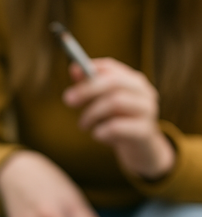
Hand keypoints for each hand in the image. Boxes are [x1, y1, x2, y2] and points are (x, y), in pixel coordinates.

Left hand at [63, 58, 174, 179]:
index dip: (90, 68)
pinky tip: (97, 135)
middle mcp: (144, 92)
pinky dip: (101, 130)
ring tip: (83, 125)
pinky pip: (117, 126)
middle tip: (68, 100)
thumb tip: (74, 69)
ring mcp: (147, 111)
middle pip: (114, 82)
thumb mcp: (103, 102)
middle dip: (86, 90)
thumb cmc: (119, 121)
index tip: (72, 73)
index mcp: (133, 81)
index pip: (111, 67)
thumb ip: (89, 85)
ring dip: (91, 114)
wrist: (142, 150)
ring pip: (115, 102)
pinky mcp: (145, 131)